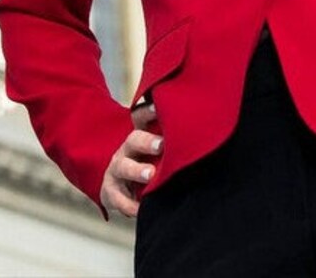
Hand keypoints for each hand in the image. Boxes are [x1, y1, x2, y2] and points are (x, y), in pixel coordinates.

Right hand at [100, 101, 162, 217]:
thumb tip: (204, 136)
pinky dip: (130, 205)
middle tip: (161, 145)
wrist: (119, 187)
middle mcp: (127, 150)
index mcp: (140, 136)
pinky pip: (119, 199)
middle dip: (146, 142)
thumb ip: (172, 145)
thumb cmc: (148, 165)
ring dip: (136, 170)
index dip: (149, 111)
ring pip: (123, 167)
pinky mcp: (111, 192)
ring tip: (150, 174)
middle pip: (134, 140)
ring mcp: (117, 170)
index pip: (142, 118)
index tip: (159, 107)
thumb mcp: (156, 152)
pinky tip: (140, 209)